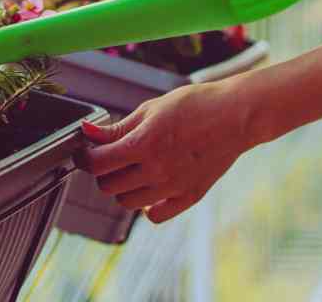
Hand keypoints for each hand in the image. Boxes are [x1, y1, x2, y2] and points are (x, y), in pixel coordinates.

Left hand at [77, 80, 251, 223]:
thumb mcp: (151, 109)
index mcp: (144, 143)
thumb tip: (87, 133)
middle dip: (104, 172)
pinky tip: (151, 188)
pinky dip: (147, 206)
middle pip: (108, 186)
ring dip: (123, 188)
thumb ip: (118, 127)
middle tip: (112, 157)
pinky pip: (154, 215)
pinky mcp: (188, 197)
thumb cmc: (196, 105)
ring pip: (127, 203)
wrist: (236, 116)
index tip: (86, 153)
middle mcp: (156, 169)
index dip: (85, 158)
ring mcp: (172, 187)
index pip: (98, 163)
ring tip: (133, 169)